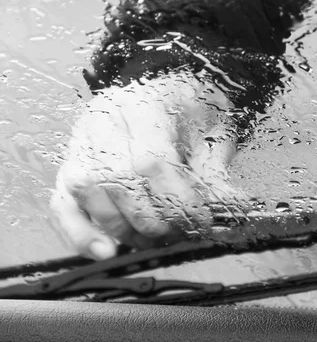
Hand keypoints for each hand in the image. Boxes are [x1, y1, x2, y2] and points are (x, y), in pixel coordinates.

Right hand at [51, 72, 238, 259]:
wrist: (170, 91)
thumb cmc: (191, 110)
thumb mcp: (212, 132)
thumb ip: (215, 172)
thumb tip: (230, 208)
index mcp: (143, 103)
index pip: (151, 159)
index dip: (175, 198)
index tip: (199, 219)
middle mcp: (104, 120)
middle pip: (116, 179)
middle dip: (151, 217)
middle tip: (178, 230)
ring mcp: (81, 142)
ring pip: (87, 192)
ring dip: (122, 227)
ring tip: (153, 237)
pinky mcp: (71, 165)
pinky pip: (62, 203)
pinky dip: (80, 232)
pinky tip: (105, 249)